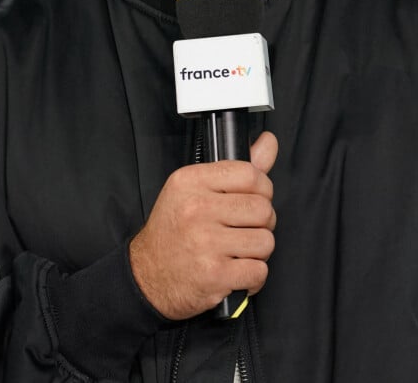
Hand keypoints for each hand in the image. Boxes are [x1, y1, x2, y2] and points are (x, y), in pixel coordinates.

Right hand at [129, 131, 277, 319]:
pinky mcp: (214, 275)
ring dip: (258, 251)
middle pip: (263, 209)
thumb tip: (269, 142)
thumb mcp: (195, 189)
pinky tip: (236, 270)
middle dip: (263, 222)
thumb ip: (236, 169)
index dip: (262, 188)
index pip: (250, 173)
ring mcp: (205, 243)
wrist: (148, 274)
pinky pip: (258, 271)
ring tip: (239, 250)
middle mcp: (196, 208)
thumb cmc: (174, 229)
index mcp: (191, 181)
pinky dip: (253, 276)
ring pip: (265, 241)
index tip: (254, 198)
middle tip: (245, 228)